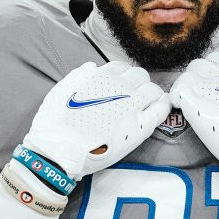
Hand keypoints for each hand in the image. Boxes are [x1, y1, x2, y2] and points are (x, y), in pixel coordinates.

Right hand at [23, 61, 169, 179]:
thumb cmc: (55, 123)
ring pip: (153, 90)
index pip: (122, 68)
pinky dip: (163, 106)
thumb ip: (78, 76)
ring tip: (149, 103)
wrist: (59, 151)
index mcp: (100, 76)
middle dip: (138, 83)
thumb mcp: (61, 90)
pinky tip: (161, 107)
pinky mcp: (140, 127)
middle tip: (134, 96)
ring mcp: (132, 106)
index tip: (121, 86)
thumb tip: (92, 67)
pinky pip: (160, 110)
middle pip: (140, 76)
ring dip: (152, 94)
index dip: (122, 77)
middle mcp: (119, 87)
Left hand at [170, 53, 218, 191]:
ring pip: (184, 77)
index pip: (215, 59)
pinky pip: (177, 93)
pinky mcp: (198, 111)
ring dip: (184, 88)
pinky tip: (179, 108)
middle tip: (198, 96)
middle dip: (195, 78)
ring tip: (189, 104)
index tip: (211, 85)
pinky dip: (175, 97)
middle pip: (197, 66)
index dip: (211, 70)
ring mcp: (209, 93)